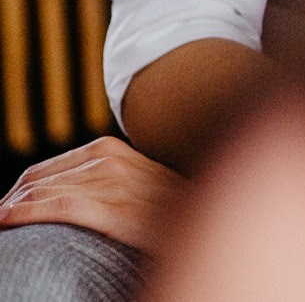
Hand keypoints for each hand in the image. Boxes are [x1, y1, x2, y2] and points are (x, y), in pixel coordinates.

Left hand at [0, 136, 186, 251]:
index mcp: (113, 150)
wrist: (217, 220)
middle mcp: (114, 159)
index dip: (20, 192)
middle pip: (41, 179)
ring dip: (14, 206)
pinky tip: (9, 219)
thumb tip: (63, 192)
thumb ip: (106, 181)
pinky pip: (64, 206)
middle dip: (12, 199)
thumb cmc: (170, 213)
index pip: (47, 169)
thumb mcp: (136, 188)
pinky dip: (30, 212)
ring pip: (48, 190)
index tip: (5, 211)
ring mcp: (119, 182)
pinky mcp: (122, 209)